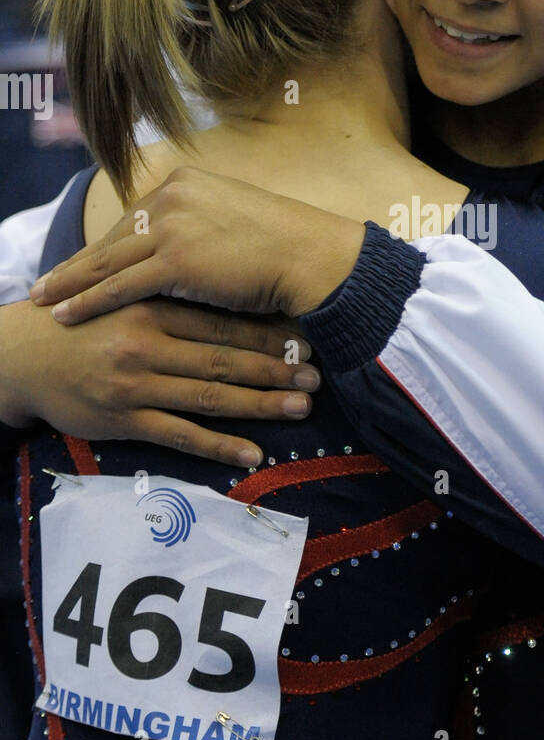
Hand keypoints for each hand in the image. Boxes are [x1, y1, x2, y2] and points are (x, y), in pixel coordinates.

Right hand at [0, 297, 320, 466]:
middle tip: (317, 374)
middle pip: (224, 357)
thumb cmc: (83, 322)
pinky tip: (253, 453)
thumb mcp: (123, 293)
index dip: (266, 329)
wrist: (22, 355)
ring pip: (210, 395)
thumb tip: (229, 285)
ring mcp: (137, 384)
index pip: (221, 320)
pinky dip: (220, 446)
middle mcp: (148, 344)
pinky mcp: (124, 419)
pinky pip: (181, 435)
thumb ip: (170, 291)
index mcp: (152, 306)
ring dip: (259, 403)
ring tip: (301, 408)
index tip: (307, 335)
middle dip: (275, 367)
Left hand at [28, 166, 365, 325]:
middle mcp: (172, 195)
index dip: (104, 245)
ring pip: (107, 260)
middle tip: (46, 282)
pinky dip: (89, 300)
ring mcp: (171, 225)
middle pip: (113, 236)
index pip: (132, 218)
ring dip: (70, 283)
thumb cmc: (284, 247)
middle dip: (77, 263)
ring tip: (43, 299)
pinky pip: (120, 284)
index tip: (79, 262)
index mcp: (185, 182)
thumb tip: (186, 248)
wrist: (310, 256)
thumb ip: (202, 225)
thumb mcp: (235, 220)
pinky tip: (66, 313)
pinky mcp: (175, 259)